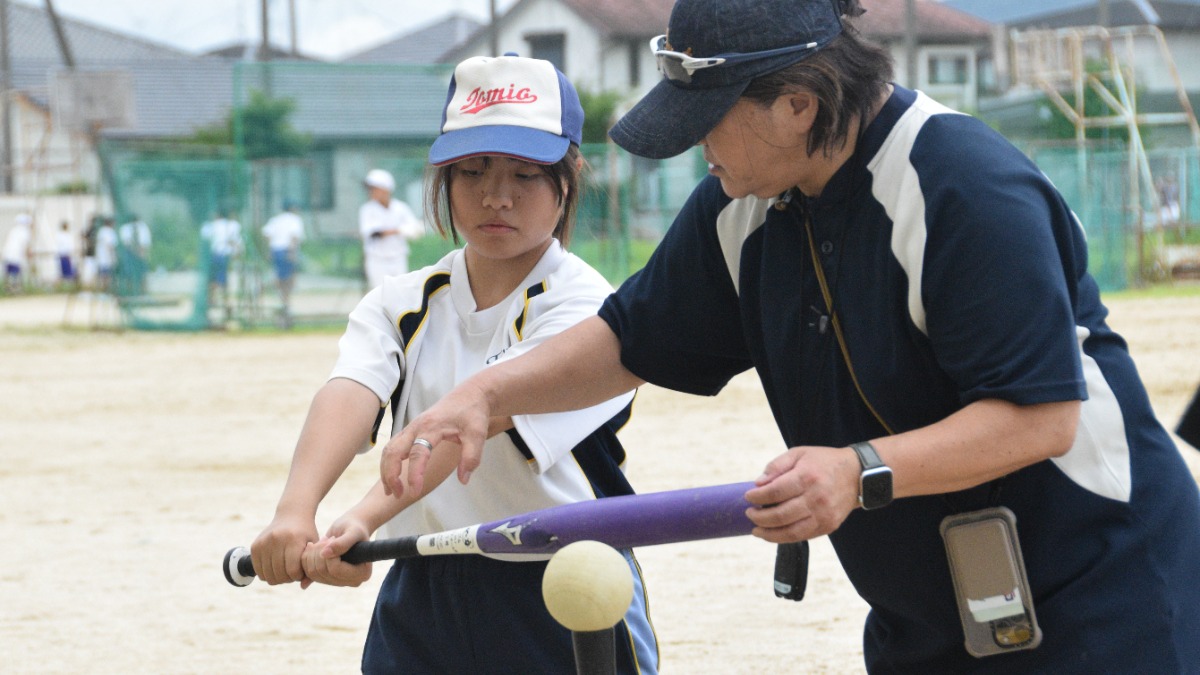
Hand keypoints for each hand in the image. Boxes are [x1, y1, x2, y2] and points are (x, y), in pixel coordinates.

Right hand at [250, 513, 317, 585]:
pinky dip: (267, 574)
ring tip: (285, 569)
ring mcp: (264, 542)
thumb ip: (311, 567)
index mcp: (293, 540)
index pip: (293, 571)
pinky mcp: (255, 546)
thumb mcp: (314, 546)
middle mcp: (276, 540)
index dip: (298, 576)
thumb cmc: (306, 533)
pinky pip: (259, 571)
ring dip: (278, 577)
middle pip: (279, 574)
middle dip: (288, 578)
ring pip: (268, 575)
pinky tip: (276, 567)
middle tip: (293, 572)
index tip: (302, 571)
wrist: (292, 514)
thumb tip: (303, 587)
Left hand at [301, 519, 372, 587]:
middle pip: (323, 573)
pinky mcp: (327, 579)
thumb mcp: (353, 532)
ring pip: (314, 573)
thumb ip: (342, 543)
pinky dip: (306, 559)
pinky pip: (309, 574)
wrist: (349, 527)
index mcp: (362, 573)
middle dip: (319, 552)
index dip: (329, 554)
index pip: (336, 570)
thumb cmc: (355, 527)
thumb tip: (324, 555)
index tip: (331, 539)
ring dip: (312, 554)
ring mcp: (338, 582)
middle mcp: (351, 581)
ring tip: (321, 541)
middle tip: (325, 538)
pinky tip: (311, 547)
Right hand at [381, 382, 490, 497]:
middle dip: (391, 474)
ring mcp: (412, 428)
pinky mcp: (412, 430)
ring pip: (390, 449)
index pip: (418, 454)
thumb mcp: (478, 434)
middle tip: (398, 495)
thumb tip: (463, 480)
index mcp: (431, 427)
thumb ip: (471, 456)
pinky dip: (389, 462)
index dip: (415, 474)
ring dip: (386, 470)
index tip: (415, 492)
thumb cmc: (473, 413)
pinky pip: (394, 446)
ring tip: (392, 491)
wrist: (469, 394)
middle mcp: (416, 427)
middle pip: (394, 451)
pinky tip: (393, 477)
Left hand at [743, 445, 861, 542]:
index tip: (748, 497)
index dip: (757, 497)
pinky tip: (773, 533)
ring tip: (756, 530)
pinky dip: (784, 537)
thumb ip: (777, 466)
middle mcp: (816, 498)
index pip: (775, 492)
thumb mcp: (799, 453)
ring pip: (790, 532)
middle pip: (780, 515)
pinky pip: (802, 536)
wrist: (857, 475)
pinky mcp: (829, 526)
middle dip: (759, 517)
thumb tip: (758, 483)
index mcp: (807, 477)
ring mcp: (824, 515)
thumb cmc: (823, 463)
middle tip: (749, 514)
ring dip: (769, 534)